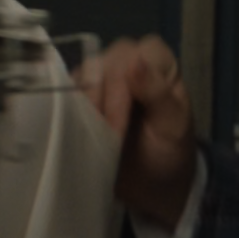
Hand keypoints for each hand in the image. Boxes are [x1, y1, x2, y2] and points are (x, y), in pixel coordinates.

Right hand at [73, 34, 196, 229]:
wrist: (153, 180)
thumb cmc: (169, 150)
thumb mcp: (173, 125)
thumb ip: (158, 92)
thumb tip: (135, 61)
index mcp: (155, 56)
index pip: (128, 60)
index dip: (118, 94)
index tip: (117, 131)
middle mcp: (126, 56)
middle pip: (100, 67)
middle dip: (99, 104)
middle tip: (103, 140)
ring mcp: (101, 71)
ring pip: (79, 78)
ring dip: (83, 109)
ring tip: (92, 139)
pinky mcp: (81, 90)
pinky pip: (65, 91)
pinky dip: (69, 112)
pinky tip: (77, 133)